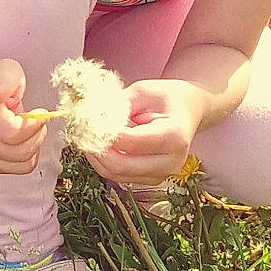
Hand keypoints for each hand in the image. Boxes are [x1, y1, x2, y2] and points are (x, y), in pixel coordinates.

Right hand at [0, 57, 47, 174]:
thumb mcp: (5, 70)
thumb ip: (3, 82)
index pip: (14, 134)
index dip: (35, 125)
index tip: (41, 112)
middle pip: (19, 152)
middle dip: (37, 136)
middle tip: (38, 120)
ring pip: (21, 164)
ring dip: (33, 146)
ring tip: (29, 128)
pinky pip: (17, 169)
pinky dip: (26, 155)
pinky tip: (21, 138)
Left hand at [89, 79, 207, 185]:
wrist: (188, 111)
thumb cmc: (168, 98)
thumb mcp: (145, 90)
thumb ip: (120, 104)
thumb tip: (94, 117)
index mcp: (174, 136)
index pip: (131, 142)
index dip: (105, 134)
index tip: (88, 121)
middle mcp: (171, 161)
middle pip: (121, 166)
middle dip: (96, 149)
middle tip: (81, 132)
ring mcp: (162, 174)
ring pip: (116, 175)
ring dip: (97, 158)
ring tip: (87, 137)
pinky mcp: (151, 179)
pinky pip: (119, 177)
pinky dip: (104, 163)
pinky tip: (98, 146)